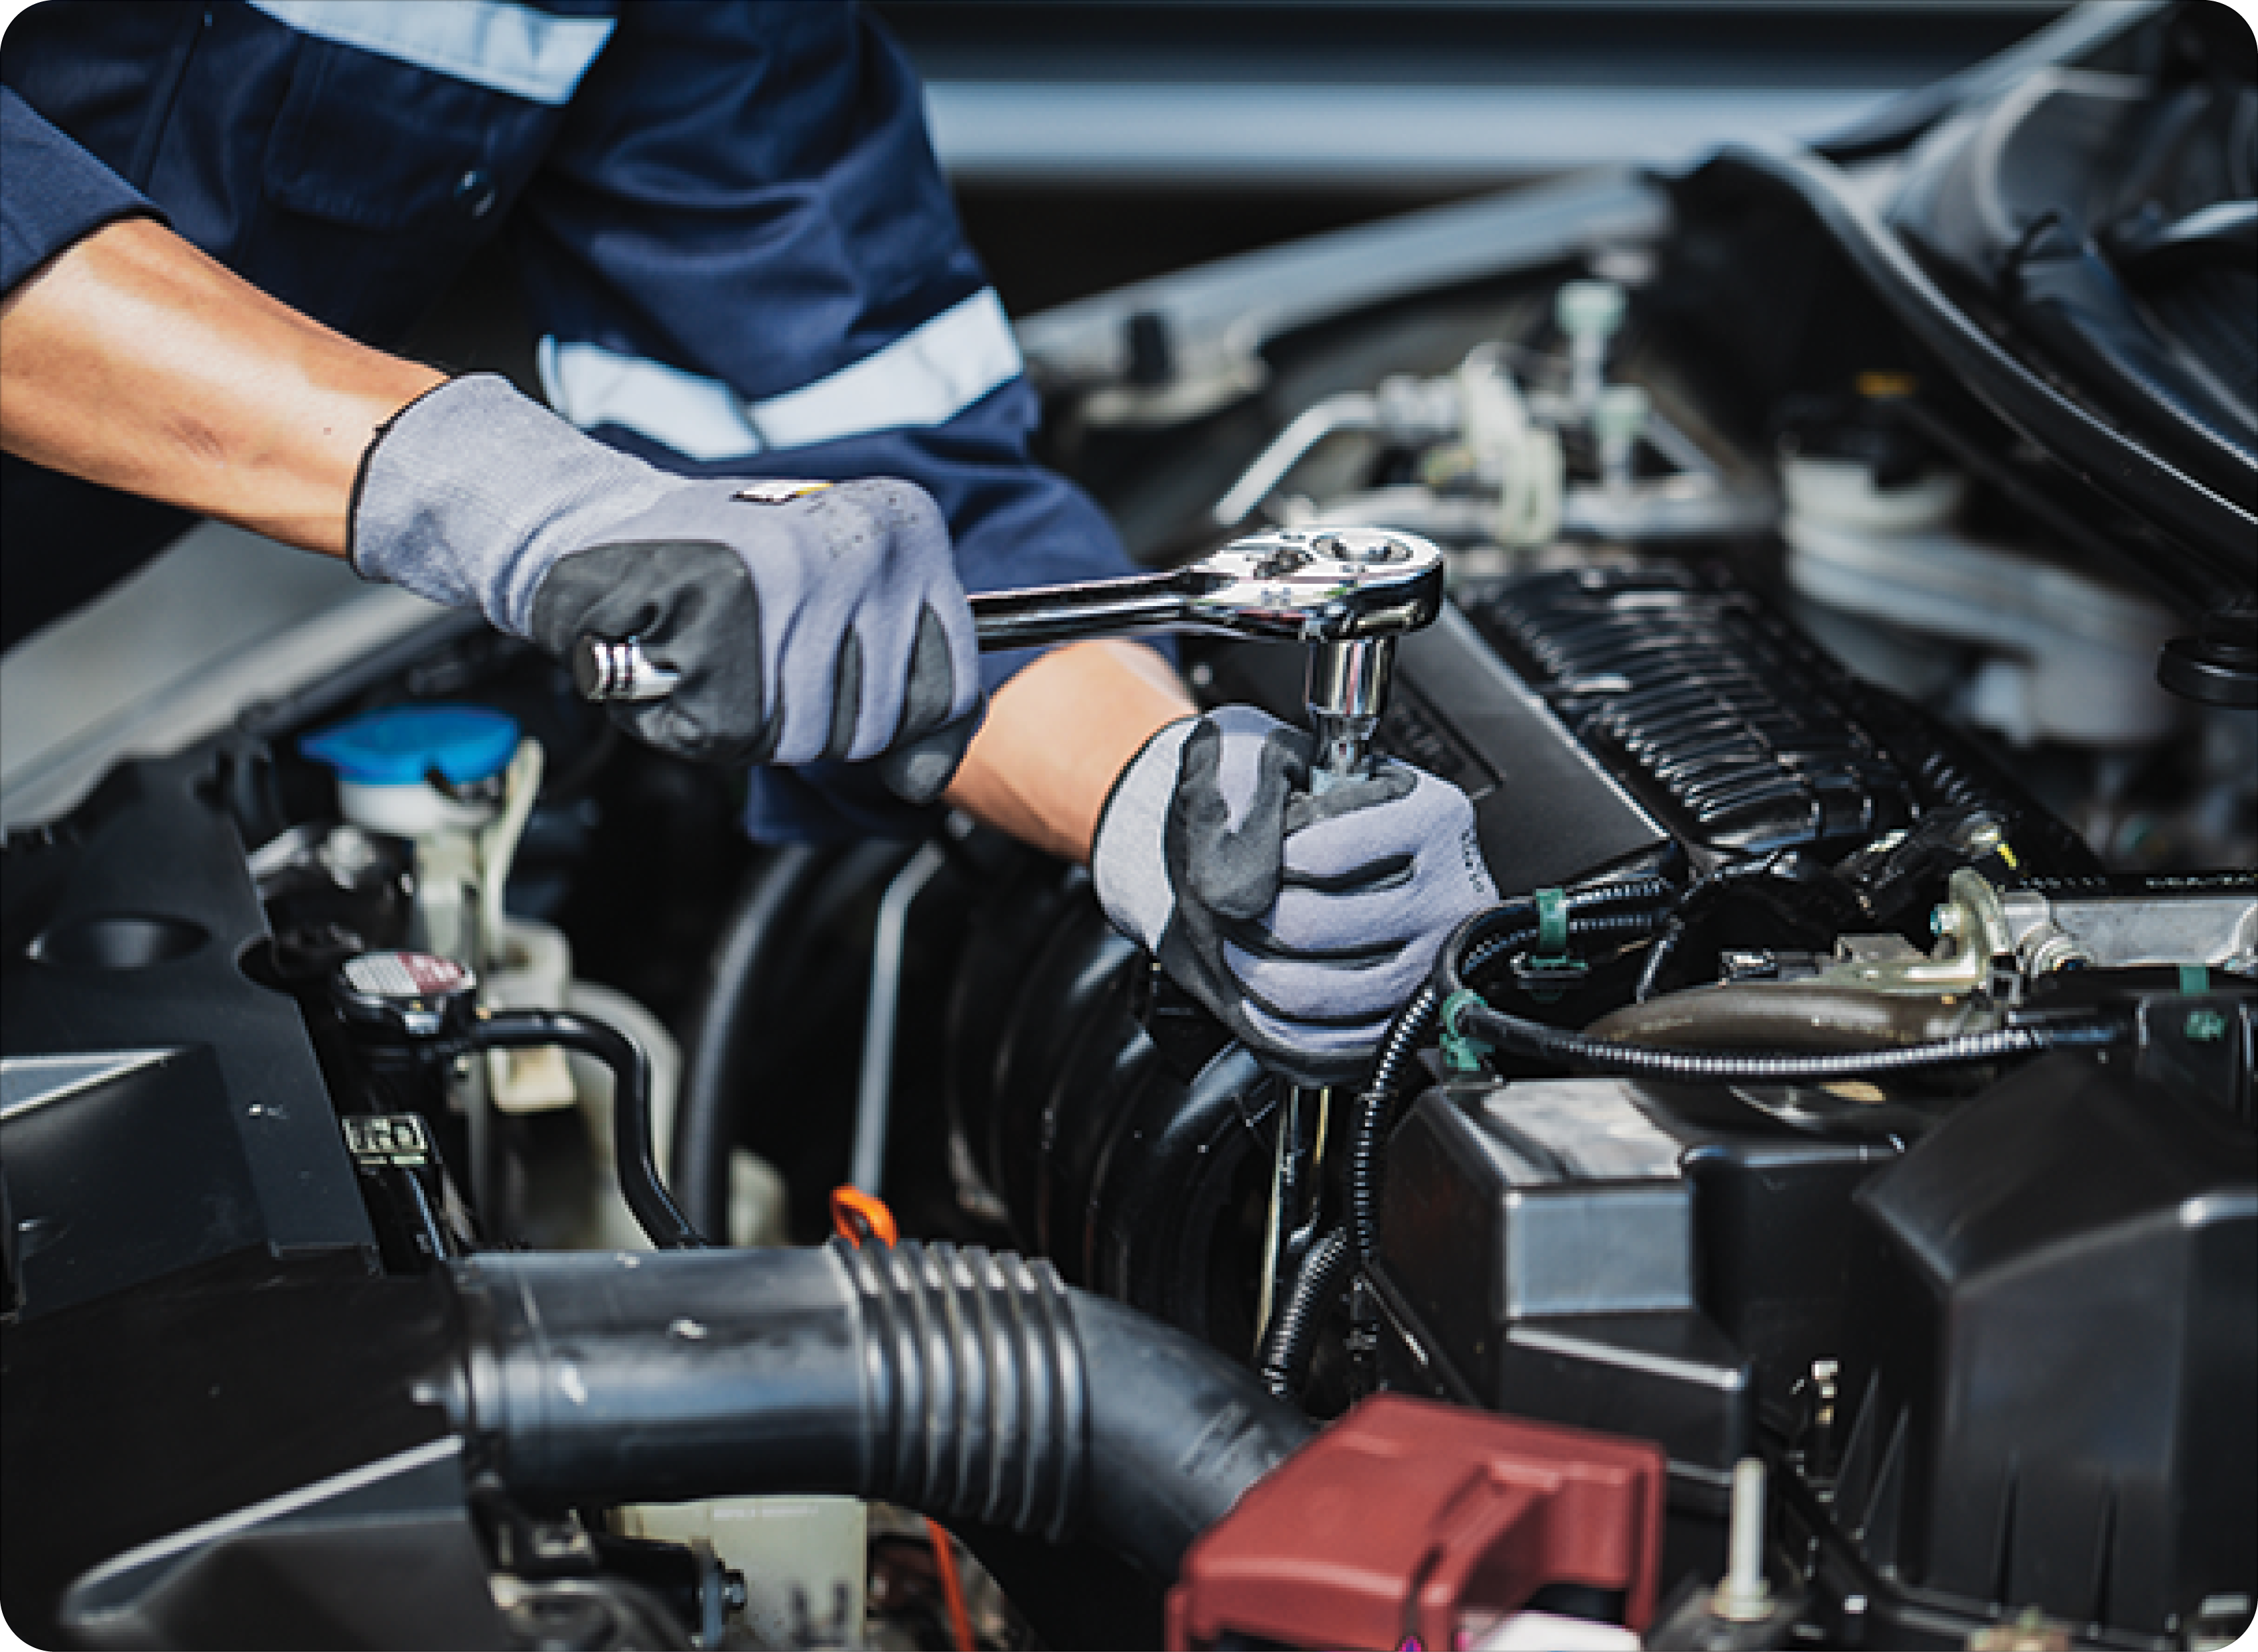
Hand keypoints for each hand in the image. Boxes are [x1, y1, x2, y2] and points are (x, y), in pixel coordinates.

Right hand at [350, 376, 980, 796]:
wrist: (593, 528)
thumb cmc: (722, 580)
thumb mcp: (838, 614)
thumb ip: (902, 686)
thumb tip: (925, 777)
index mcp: (907, 529)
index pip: (951, 688)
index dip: (896, 726)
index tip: (840, 689)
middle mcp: (863, 539)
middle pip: (874, 725)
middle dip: (810, 723)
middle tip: (757, 660)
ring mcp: (796, 568)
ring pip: (806, 735)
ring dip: (749, 721)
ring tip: (718, 653)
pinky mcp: (725, 602)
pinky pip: (735, 729)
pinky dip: (692, 717)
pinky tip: (678, 658)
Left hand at [1091, 704, 1496, 1085]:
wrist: (1336, 854)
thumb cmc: (1311, 806)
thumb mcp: (1284, 761)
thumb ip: (1254, 789)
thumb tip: (1238, 870)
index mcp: (1432, 815)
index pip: (1325, 850)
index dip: (1269, 858)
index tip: (1262, 854)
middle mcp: (1449, 890)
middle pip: (1317, 925)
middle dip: (1253, 920)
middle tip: (1235, 908)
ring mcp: (1434, 959)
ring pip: (1325, 988)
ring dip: (1258, 973)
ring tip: (1239, 946)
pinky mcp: (1409, 1015)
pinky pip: (1336, 1040)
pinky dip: (1281, 1023)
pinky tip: (1260, 992)